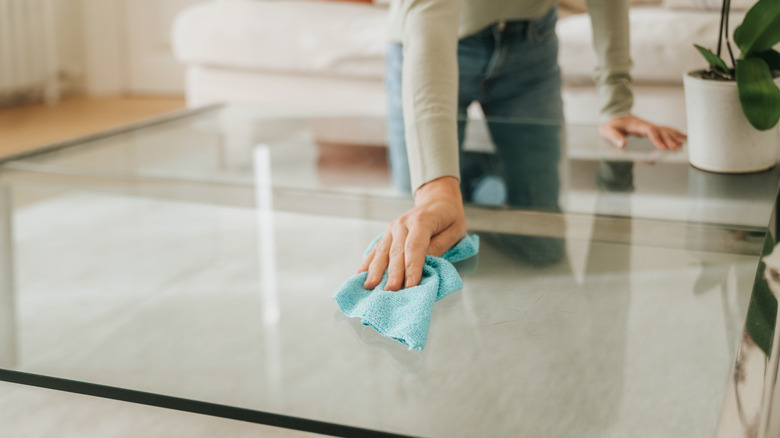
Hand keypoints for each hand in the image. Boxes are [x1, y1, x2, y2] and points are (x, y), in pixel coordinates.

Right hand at [358, 176, 466, 290]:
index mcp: (422, 220)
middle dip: (393, 274)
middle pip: (396, 252)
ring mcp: (391, 229)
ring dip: (375, 270)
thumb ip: (440, 246)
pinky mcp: (387, 235)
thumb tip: (425, 264)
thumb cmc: (449, 217)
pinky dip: (367, 263)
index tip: (410, 286)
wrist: (437, 199)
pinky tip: (360, 275)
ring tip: (370, 287)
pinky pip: (376, 250)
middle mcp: (402, 224)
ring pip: (382, 252)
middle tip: (390, 292)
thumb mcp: (455, 230)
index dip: (412, 267)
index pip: (415, 247)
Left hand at [600, 115, 686, 149]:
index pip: (649, 131)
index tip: (662, 148)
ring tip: (681, 145)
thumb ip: (614, 137)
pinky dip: (675, 133)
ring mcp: (649, 127)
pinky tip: (684, 138)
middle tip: (675, 148)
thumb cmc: (611, 125)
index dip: (657, 139)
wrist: (614, 118)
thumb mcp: (607, 131)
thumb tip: (622, 144)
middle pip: (660, 131)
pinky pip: (665, 131)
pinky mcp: (651, 129)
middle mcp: (645, 125)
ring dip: (674, 137)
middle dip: (668, 140)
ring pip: (665, 131)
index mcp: (636, 125)